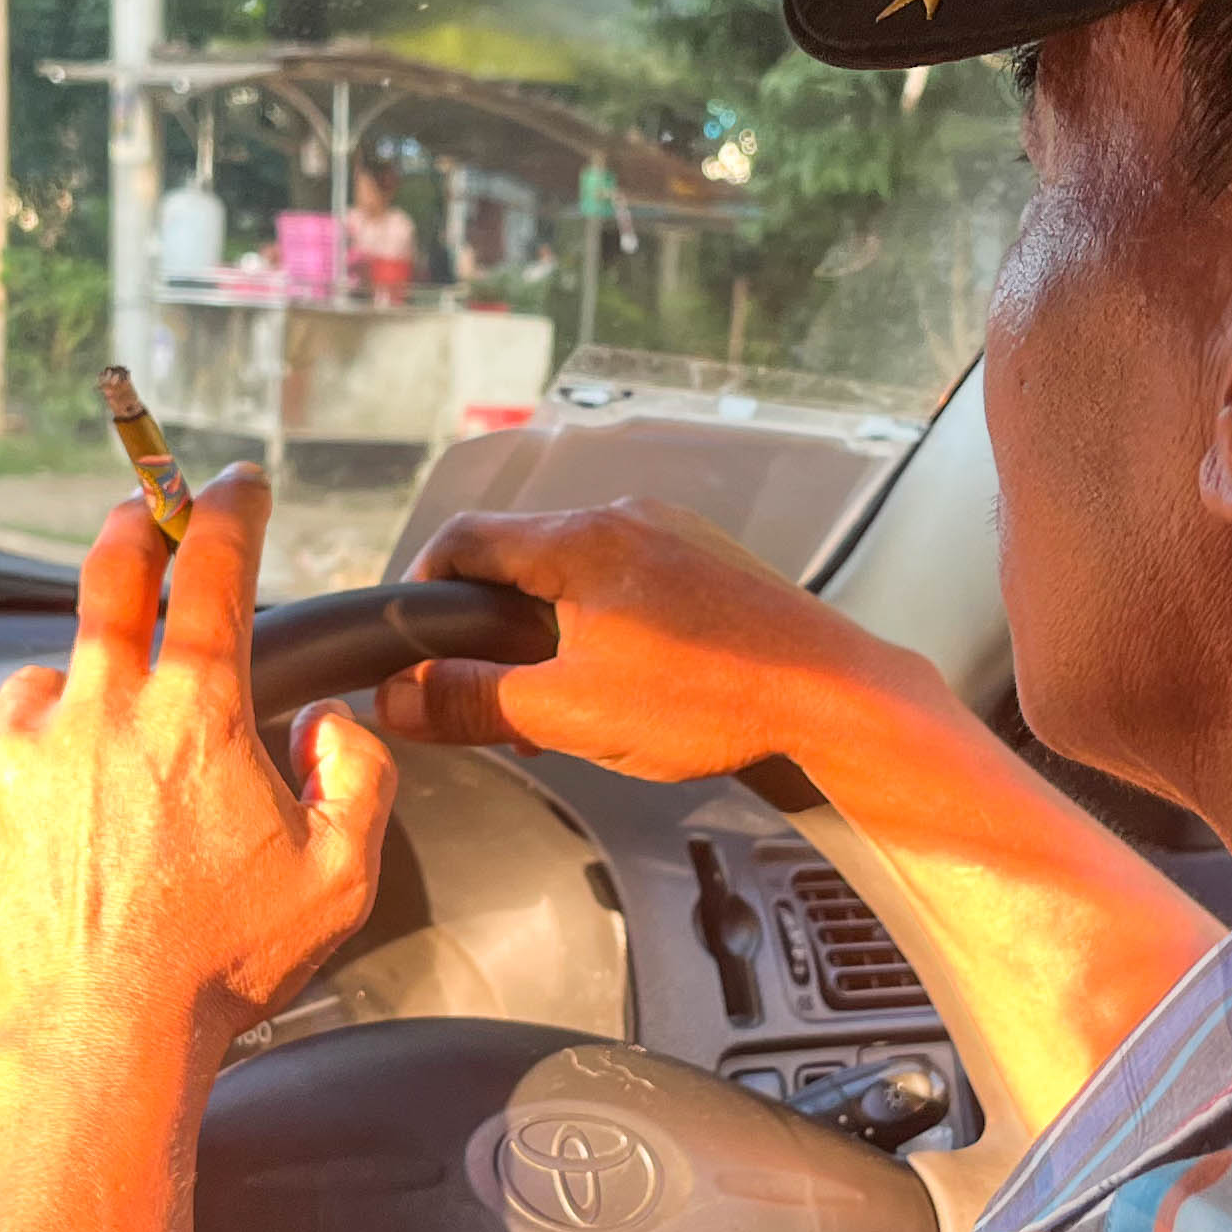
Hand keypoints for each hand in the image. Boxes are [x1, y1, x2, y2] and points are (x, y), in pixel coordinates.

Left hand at [0, 465, 396, 1080]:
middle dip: (136, 521)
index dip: (231, 510)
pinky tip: (58, 821)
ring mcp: (22, 750)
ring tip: (103, 751)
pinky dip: (29, 766)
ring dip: (78, 690)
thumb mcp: (340, 878)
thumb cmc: (216, 969)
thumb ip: (359, 778)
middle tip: (148, 509)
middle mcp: (99, 709)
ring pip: (48, 677)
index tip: (238, 487)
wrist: (95, 1044)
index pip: (214, 567)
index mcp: (195, 712)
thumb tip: (326, 727)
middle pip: (109, 571)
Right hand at [379, 499, 917, 783]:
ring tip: (562, 706)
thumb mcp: (570, 712)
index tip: (410, 643)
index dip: (419, 589)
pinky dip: (604, 628)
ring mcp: (675, 536)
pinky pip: (630, 584)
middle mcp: (626, 518)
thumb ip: (474, 702)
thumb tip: (397, 700)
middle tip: (491, 698)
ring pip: (577, 575)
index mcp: (581, 539)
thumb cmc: (711, 700)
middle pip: (521, 558)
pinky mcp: (712, 565)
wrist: (833, 698)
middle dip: (491, 630)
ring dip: (549, 635)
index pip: (463, 538)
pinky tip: (625, 687)